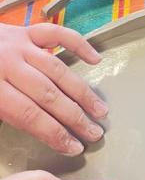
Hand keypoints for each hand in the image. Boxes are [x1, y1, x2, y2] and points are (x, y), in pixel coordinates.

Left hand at [0, 22, 107, 155]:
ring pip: (58, 70)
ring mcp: (19, 44)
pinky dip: (78, 44)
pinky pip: (56, 34)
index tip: (74, 148)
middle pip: (48, 95)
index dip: (54, 133)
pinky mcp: (24, 31)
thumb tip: (30, 131)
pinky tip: (95, 59)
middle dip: (74, 118)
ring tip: (100, 111)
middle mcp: (9, 63)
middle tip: (94, 134)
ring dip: (82, 92)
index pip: (30, 115)